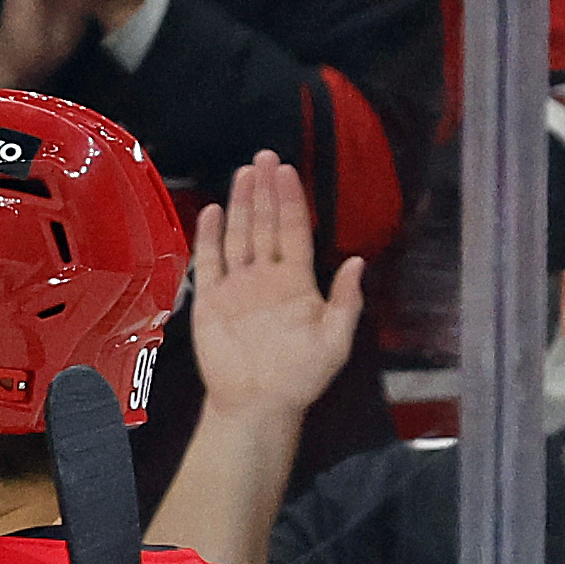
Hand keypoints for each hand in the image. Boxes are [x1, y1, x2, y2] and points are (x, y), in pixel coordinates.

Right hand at [185, 151, 364, 418]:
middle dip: (266, 191)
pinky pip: (208, 263)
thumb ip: (345, 303)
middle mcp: (266, 277)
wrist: (257, 406)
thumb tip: (356, 262)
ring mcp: (237, 287)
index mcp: (297, 282)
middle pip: (266, 224)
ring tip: (243, 174)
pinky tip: (213, 212)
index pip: (294, 231)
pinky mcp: (210, 302)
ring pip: (239, 236)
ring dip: (242, 205)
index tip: (286, 171)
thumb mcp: (335, 343)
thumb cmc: (300, 378)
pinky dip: (209, 237)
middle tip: (264, 157)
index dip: (291, 200)